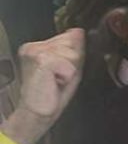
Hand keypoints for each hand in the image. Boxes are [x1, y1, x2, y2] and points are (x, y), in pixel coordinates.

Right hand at [1, 28, 84, 143]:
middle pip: (73, 43)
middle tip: (59, 76)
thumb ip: (75, 48)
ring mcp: (35, 51)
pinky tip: (55, 81)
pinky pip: (69, 63)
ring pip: (72, 53)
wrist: (38, 112)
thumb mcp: (69, 67)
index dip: (74, 56)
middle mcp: (34, 46)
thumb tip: (78, 31)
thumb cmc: (52, 92)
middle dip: (73, 62)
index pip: (71, 36)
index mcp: (40, 46)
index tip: (61, 70)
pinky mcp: (41, 59)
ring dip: (70, 70)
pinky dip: (68, 75)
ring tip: (57, 79)